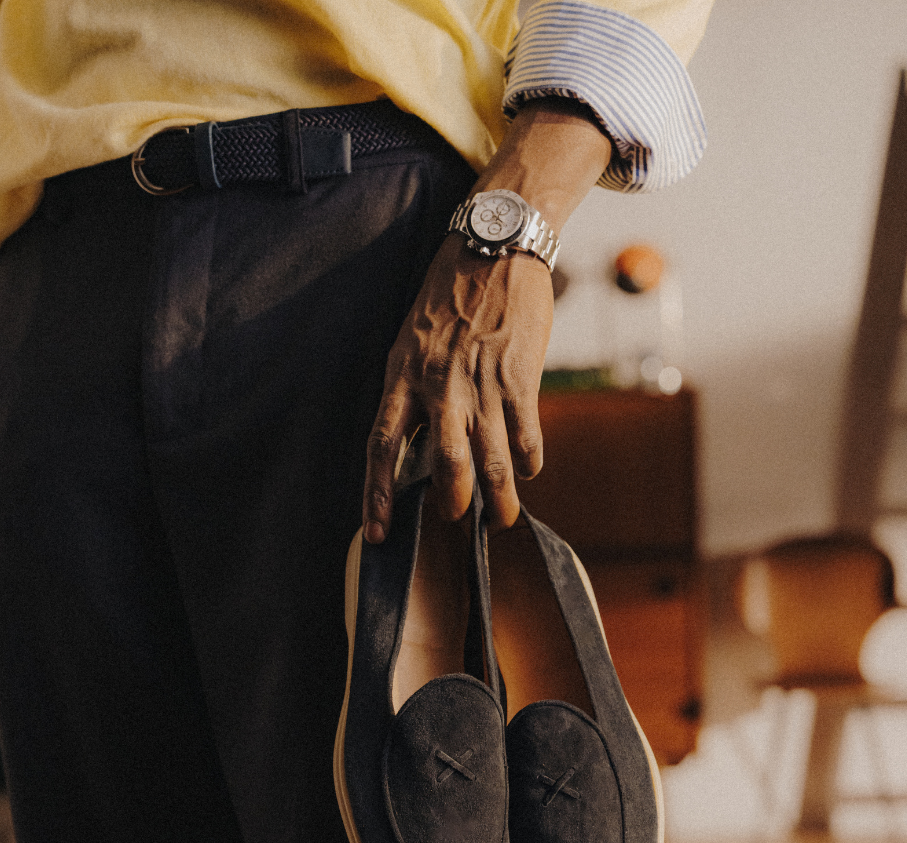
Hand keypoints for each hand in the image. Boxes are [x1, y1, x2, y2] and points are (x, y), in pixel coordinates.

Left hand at [362, 98, 611, 541]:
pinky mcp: (519, 373)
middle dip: (452, 501)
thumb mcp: (414, 341)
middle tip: (456, 521)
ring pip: (489, 454)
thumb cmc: (449, 297)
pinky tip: (529, 471)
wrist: (493, 245)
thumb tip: (418, 445)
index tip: (377, 533)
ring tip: (501, 519)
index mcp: (403, 375)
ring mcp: (480, 380)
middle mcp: (438, 383)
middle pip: (443, 461)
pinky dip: (528, 458)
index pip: (382, 446)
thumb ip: (414, 392)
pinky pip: (525, 430)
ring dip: (498, 495)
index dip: (377, 494)